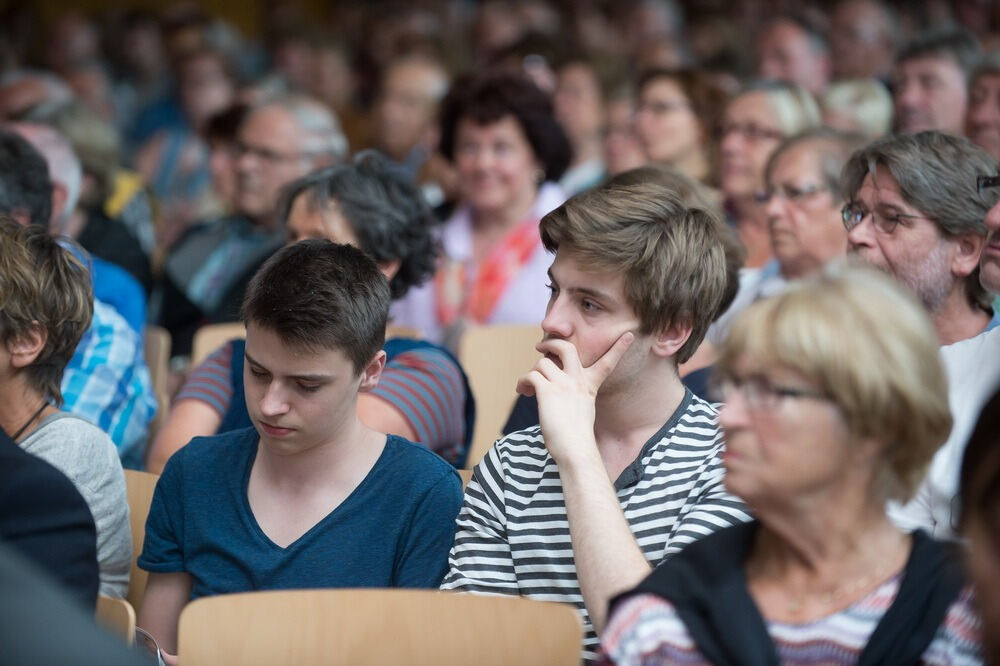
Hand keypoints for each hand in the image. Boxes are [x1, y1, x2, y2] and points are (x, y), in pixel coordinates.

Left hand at [516, 332, 633, 464]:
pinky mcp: (547, 391)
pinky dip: (523, 382)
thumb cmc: (576, 437)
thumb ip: (574, 396)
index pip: (608, 362)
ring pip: (542, 363)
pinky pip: (530, 375)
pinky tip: (523, 391)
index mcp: (590, 386)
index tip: (628, 335)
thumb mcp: (582, 411)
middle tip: (541, 346)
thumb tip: (554, 388)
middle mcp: (578, 381)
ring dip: (532, 372)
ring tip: (528, 387)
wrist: (575, 449)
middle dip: (552, 343)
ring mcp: (563, 384)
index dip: (619, 348)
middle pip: (567, 348)